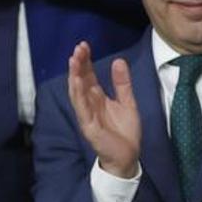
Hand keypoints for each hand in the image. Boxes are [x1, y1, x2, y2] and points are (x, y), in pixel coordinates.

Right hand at [67, 42, 140, 178]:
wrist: (128, 156)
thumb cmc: (125, 131)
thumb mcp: (127, 102)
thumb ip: (122, 83)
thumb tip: (118, 61)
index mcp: (98, 98)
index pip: (89, 76)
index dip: (86, 61)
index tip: (84, 45)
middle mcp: (90, 105)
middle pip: (81, 81)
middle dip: (79, 64)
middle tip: (78, 47)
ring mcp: (88, 115)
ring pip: (78, 93)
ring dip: (75, 76)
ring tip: (73, 60)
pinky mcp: (90, 127)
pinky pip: (83, 109)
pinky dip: (79, 95)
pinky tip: (77, 82)